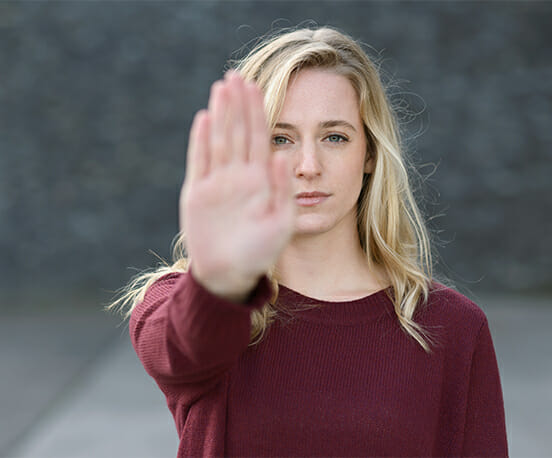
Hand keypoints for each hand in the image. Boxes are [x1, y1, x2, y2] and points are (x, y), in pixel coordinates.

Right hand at [179, 72, 294, 300]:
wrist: (230, 276)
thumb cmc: (260, 253)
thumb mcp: (282, 223)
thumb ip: (283, 189)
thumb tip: (282, 155)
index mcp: (260, 181)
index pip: (259, 137)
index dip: (257, 112)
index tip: (257, 85)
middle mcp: (238, 177)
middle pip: (237, 132)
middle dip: (238, 104)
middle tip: (236, 74)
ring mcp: (216, 184)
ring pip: (219, 140)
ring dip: (220, 114)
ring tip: (221, 87)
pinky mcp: (197, 194)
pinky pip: (199, 162)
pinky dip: (201, 141)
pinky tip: (204, 119)